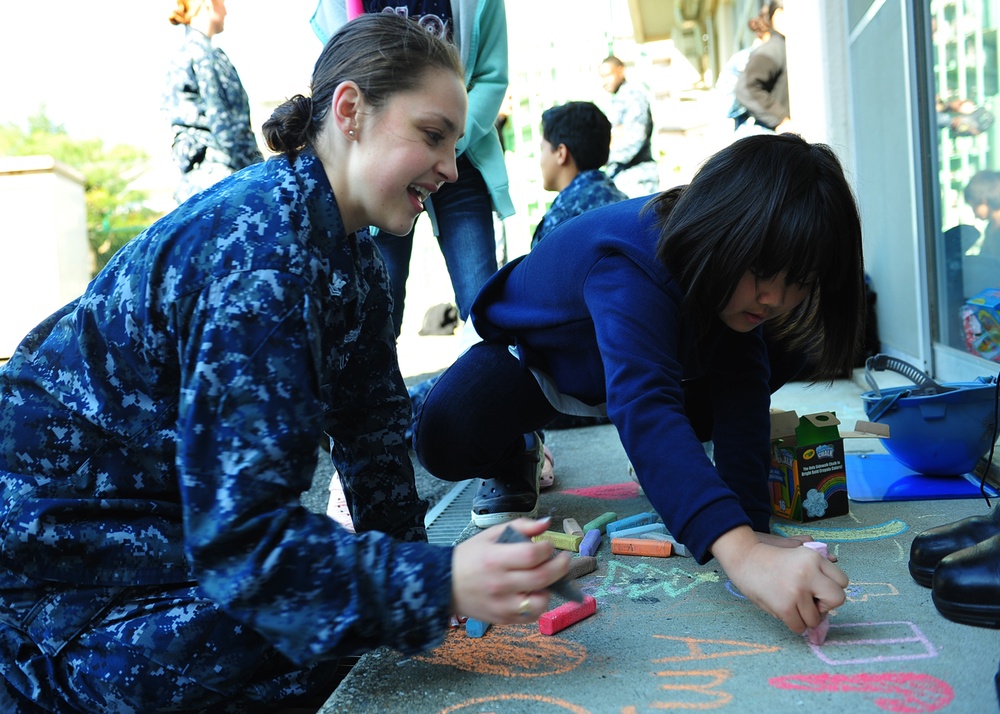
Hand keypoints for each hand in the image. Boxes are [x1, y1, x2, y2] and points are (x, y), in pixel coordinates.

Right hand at [451, 518, 571, 623]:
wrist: (444, 585)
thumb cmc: (469, 557)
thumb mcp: (490, 535)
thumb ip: (520, 526)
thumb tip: (547, 524)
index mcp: (495, 559)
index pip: (532, 554)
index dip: (548, 547)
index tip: (549, 544)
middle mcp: (500, 584)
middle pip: (542, 577)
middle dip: (561, 566)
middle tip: (563, 559)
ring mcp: (502, 605)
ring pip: (541, 602)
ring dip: (550, 589)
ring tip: (544, 580)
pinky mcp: (503, 619)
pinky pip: (531, 616)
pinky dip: (538, 604)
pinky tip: (533, 592)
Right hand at [712, 526, 847, 632]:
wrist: (743, 558)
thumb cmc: (771, 556)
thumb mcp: (796, 550)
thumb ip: (817, 560)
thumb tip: (834, 560)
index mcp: (814, 558)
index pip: (842, 581)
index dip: (830, 588)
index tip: (816, 588)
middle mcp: (809, 572)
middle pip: (838, 599)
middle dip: (825, 604)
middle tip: (810, 601)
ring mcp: (797, 590)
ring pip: (816, 618)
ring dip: (805, 616)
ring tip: (791, 604)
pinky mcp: (784, 606)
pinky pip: (799, 627)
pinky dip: (793, 623)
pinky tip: (783, 610)